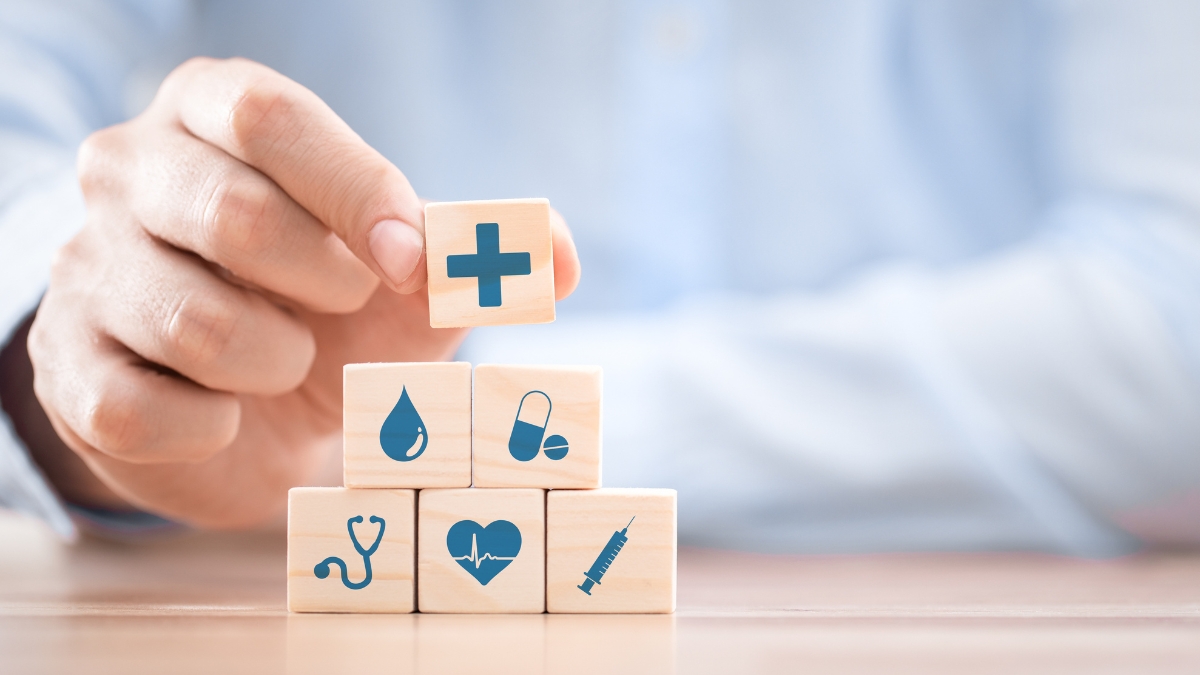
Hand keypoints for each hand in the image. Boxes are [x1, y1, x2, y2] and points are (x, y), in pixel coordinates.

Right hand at [26, 57, 580, 528]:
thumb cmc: (332, 314)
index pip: (269, 118)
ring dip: (276, 364)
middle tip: (342, 309)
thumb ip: (475, 254)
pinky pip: (144, 409)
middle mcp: (129, 173)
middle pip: (231, 213)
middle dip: (322, 284)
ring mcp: (85, 270)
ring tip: (285, 359)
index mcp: (213, 116)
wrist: (252, 409)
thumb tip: (558, 256)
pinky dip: (215, 427)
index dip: (355, 192)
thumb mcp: (407, 276)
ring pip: (193, 322)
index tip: (410, 261)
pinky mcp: (68, 368)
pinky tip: (225, 411)